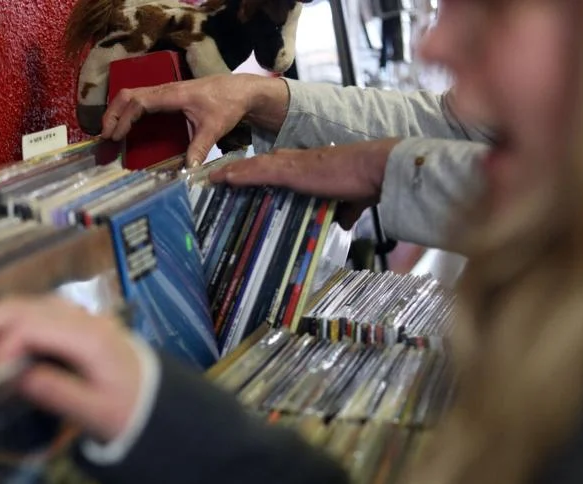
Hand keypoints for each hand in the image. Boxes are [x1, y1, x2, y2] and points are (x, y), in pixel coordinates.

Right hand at [0, 297, 143, 443]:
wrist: (156, 402)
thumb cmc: (128, 409)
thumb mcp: (99, 413)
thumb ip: (59, 393)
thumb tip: (17, 376)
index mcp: (89, 338)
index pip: (34, 327)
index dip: (2, 342)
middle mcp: (80, 319)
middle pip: (20, 308)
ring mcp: (74, 317)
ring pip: (21, 306)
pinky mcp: (67, 324)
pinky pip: (28, 314)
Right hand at [102, 75, 289, 169]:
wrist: (240, 90)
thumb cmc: (227, 104)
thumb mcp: (215, 128)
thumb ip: (199, 148)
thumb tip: (187, 171)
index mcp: (173, 95)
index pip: (139, 102)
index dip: (124, 118)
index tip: (115, 136)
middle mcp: (165, 90)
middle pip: (128, 95)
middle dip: (112, 114)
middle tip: (104, 137)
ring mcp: (164, 91)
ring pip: (131, 96)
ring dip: (117, 112)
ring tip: (109, 134)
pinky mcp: (166, 96)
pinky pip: (140, 100)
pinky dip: (127, 112)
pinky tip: (124, 128)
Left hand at [211, 139, 400, 228]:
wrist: (372, 170)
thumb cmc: (364, 184)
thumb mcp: (350, 201)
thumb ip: (345, 211)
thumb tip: (344, 224)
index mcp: (307, 166)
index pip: (275, 168)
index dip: (257, 172)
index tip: (243, 178)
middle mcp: (295, 161)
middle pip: (259, 164)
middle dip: (238, 170)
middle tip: (217, 178)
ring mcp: (291, 164)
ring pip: (253, 166)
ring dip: (231, 172)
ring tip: (210, 178)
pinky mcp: (289, 171)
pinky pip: (257, 172)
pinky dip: (238, 175)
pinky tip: (221, 178)